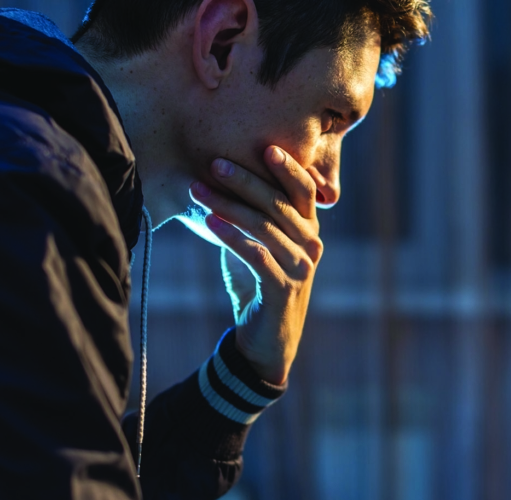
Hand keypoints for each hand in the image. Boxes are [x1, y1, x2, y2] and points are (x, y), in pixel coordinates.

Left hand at [190, 146, 321, 384]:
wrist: (266, 343)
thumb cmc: (260, 288)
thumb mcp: (259, 247)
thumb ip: (251, 219)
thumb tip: (220, 184)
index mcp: (308, 231)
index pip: (304, 190)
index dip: (288, 167)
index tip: (264, 146)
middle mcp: (311, 246)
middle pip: (280, 204)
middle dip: (246, 181)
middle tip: (215, 163)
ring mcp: (301, 268)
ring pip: (266, 227)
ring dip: (230, 205)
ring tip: (199, 190)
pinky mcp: (283, 289)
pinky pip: (256, 256)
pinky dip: (232, 237)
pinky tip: (210, 222)